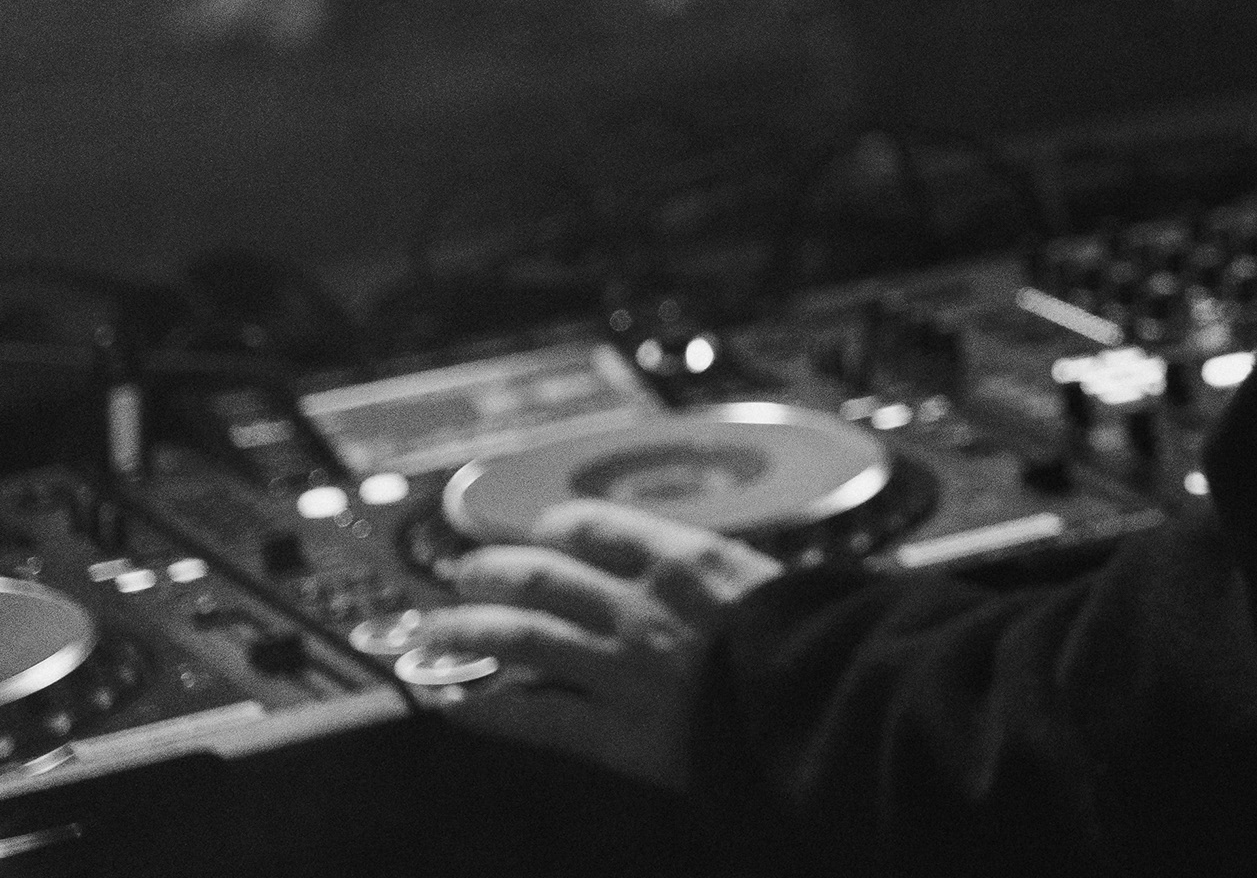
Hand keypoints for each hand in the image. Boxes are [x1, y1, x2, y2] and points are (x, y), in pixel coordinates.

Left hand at [413, 499, 783, 789]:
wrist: (820, 704)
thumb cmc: (818, 643)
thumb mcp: (778, 584)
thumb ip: (731, 580)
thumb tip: (721, 578)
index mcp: (685, 560)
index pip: (598, 527)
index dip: (557, 526)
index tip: (540, 529)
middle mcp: (638, 605)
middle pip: (544, 576)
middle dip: (496, 570)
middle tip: (465, 570)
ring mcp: (617, 668)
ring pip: (522, 637)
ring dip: (470, 629)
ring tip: (434, 628)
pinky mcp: (611, 731)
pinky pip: (532, 717)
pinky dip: (485, 710)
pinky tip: (452, 704)